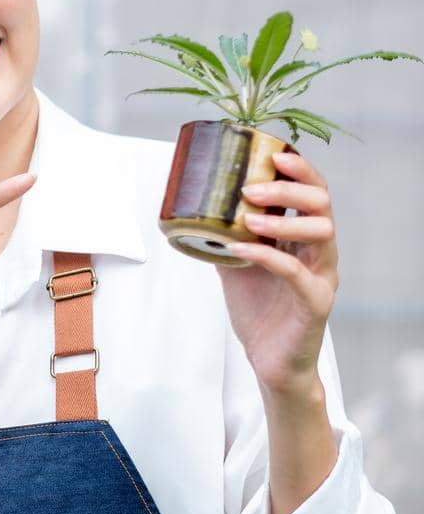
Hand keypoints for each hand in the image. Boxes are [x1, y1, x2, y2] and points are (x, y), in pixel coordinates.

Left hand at [218, 151, 337, 393]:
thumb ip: (225, 236)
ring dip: (282, 219)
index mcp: (304, 238)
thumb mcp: (235, 264)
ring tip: (248, 217)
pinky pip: (297, 273)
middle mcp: (319, 252)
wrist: (270, 361)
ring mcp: (321, 276)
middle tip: (251, 187)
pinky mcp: (315, 303)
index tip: (274, 153)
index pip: (313, 192)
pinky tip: (239, 249)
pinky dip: (267, 256)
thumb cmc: (258, 310)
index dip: (300, 170)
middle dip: (289, 188)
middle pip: (322, 204)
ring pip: (321, 232)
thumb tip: (191, 208)